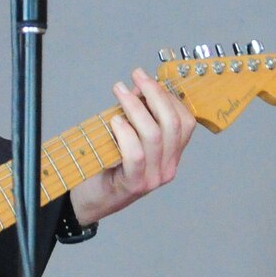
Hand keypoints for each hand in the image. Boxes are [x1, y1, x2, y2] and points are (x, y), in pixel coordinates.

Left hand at [66, 69, 194, 225]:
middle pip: (173, 124)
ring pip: (155, 135)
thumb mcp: (127, 136)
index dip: (169, 96)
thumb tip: (139, 87)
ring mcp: (153, 178)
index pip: (186, 122)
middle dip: (155, 93)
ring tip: (119, 91)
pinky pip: (136, 153)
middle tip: (136, 75)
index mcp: (172, 155)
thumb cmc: (107, 165)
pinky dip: (125, 133)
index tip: (148, 79)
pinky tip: (114, 120)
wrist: (89, 200)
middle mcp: (168, 167)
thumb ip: (137, 115)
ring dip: (135, 107)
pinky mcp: (134, 184)